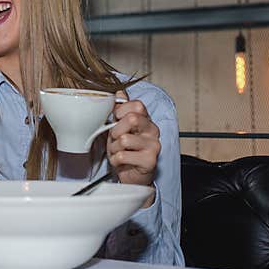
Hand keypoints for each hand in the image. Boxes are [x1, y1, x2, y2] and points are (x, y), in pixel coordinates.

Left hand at [107, 91, 159, 207]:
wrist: (132, 176)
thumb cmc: (125, 151)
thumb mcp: (119, 128)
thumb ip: (119, 110)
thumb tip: (119, 92)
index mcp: (146, 120)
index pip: (136, 105)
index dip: (119, 112)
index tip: (114, 121)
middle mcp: (153, 130)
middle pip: (132, 118)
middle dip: (115, 130)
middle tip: (115, 139)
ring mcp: (154, 146)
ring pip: (124, 139)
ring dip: (114, 148)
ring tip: (117, 152)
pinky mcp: (150, 161)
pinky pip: (123, 155)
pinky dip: (116, 160)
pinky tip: (121, 161)